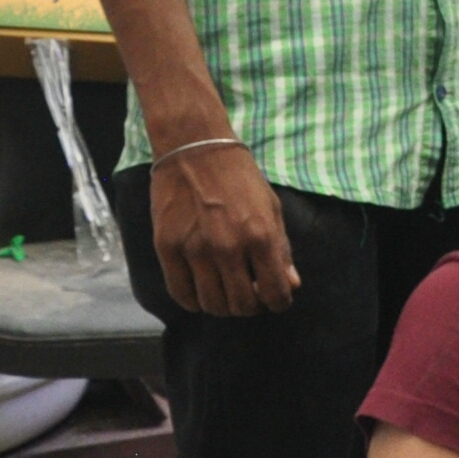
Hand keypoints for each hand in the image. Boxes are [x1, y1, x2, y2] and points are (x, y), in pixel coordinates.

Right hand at [149, 139, 298, 317]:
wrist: (196, 150)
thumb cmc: (240, 178)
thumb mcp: (271, 208)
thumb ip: (281, 249)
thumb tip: (291, 284)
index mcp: (260, 237)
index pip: (274, 292)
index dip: (278, 303)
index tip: (276, 300)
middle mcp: (228, 248)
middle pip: (241, 304)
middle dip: (250, 307)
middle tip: (250, 296)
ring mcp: (194, 250)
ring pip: (211, 303)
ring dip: (223, 306)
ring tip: (226, 295)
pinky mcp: (167, 248)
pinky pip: (180, 293)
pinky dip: (193, 301)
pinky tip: (201, 294)